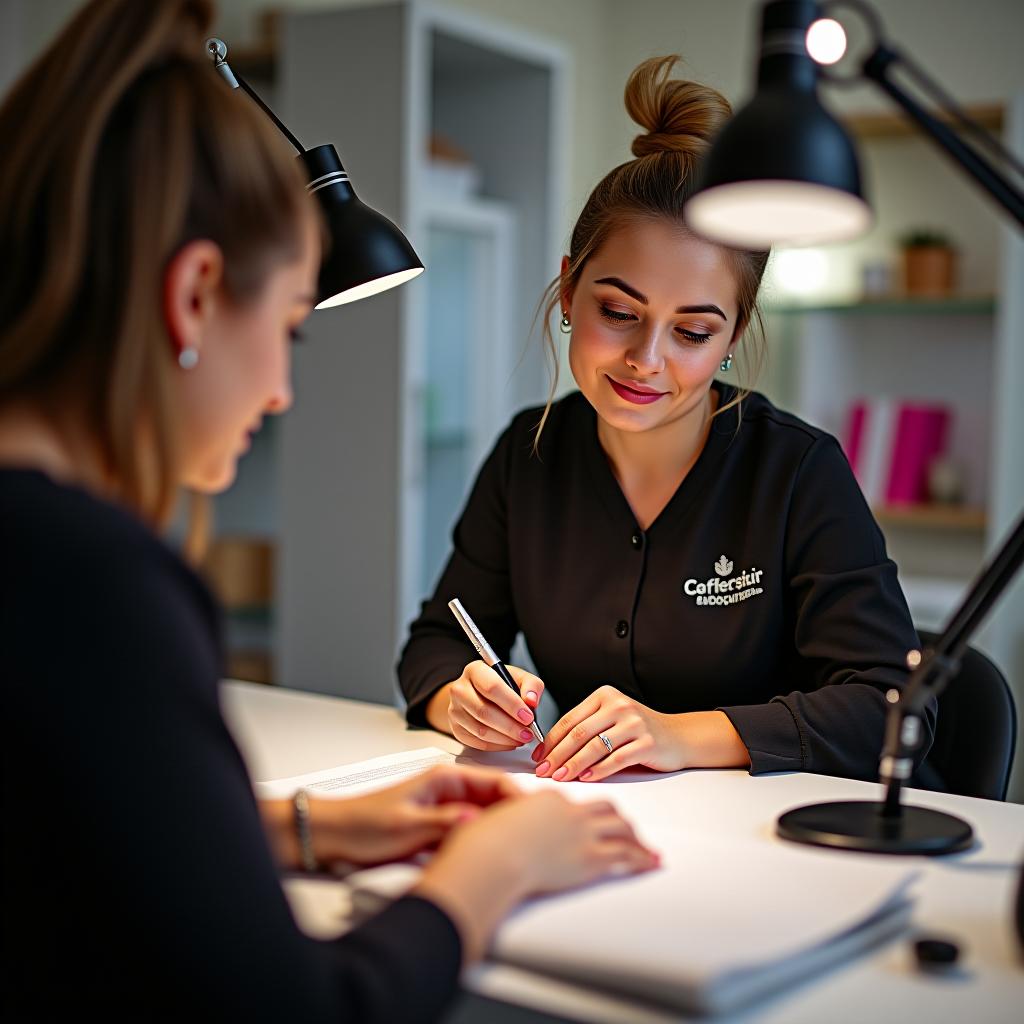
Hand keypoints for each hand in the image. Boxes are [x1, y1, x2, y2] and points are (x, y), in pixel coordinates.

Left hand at [308, 765, 518, 866]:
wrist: (332, 837)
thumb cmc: (362, 825)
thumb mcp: (407, 826)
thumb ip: (445, 823)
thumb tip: (478, 822)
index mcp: (446, 778)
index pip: (498, 781)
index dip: (520, 800)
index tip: (536, 820)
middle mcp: (449, 790)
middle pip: (496, 800)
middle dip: (515, 818)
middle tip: (534, 842)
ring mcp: (445, 809)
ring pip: (485, 818)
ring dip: (498, 832)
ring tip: (517, 852)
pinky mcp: (439, 828)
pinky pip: (470, 833)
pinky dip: (480, 843)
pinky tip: (488, 859)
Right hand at [414, 789, 658, 961]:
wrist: (493, 855)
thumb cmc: (486, 843)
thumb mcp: (495, 822)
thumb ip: (507, 819)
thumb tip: (500, 824)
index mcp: (548, 800)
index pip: (574, 802)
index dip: (585, 811)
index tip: (590, 818)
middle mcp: (570, 812)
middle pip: (605, 809)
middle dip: (619, 819)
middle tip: (628, 829)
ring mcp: (583, 833)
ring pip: (621, 829)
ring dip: (636, 839)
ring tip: (645, 848)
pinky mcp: (590, 857)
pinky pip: (625, 855)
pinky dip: (642, 858)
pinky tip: (650, 862)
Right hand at [428, 660, 544, 750]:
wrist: (478, 694)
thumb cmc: (501, 685)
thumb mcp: (518, 677)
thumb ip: (531, 685)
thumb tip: (531, 700)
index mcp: (475, 670)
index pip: (491, 687)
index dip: (511, 704)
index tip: (528, 717)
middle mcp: (460, 689)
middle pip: (484, 711)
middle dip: (510, 726)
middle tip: (528, 733)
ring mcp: (455, 710)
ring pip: (480, 730)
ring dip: (505, 738)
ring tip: (522, 738)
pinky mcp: (456, 729)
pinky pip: (477, 743)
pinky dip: (498, 746)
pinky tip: (510, 742)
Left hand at [533, 685, 687, 781]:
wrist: (678, 737)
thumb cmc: (638, 731)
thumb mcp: (611, 719)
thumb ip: (586, 727)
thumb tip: (550, 751)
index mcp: (604, 696)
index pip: (569, 719)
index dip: (550, 740)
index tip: (537, 757)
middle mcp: (618, 705)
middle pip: (579, 733)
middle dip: (557, 755)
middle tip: (543, 772)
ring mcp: (634, 723)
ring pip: (595, 747)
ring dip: (573, 765)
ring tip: (560, 778)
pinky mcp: (647, 742)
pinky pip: (617, 759)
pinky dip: (598, 770)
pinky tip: (586, 778)